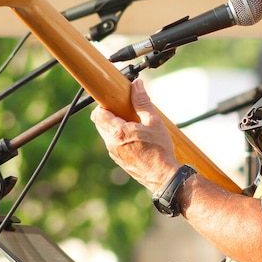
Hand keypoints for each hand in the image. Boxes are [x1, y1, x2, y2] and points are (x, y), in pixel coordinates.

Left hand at [90, 78, 179, 193]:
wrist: (163, 176)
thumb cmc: (159, 150)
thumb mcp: (153, 121)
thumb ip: (142, 102)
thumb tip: (137, 85)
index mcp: (117, 132)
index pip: (98, 114)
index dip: (104, 105)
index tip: (116, 101)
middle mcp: (111, 143)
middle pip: (101, 123)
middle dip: (111, 114)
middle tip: (127, 110)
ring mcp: (114, 153)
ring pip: (107, 134)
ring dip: (116, 126)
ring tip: (135, 124)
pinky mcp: (119, 160)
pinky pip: (114, 144)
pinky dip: (120, 137)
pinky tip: (137, 138)